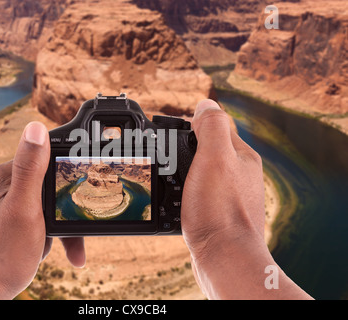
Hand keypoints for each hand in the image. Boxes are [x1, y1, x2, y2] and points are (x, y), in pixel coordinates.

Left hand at [0, 122, 84, 299]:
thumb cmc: (3, 253)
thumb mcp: (25, 208)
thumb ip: (31, 168)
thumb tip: (36, 127)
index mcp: (6, 175)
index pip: (49, 164)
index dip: (69, 184)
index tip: (79, 205)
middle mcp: (2, 185)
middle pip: (50, 188)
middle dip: (64, 214)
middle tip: (71, 241)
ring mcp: (3, 203)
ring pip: (45, 206)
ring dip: (56, 229)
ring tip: (49, 248)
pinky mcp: (4, 220)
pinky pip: (35, 219)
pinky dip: (45, 235)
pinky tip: (42, 249)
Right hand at [181, 99, 311, 299]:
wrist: (223, 258)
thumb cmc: (219, 209)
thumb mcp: (214, 158)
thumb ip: (212, 127)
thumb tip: (206, 103)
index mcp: (242, 156)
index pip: (216, 127)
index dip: (191, 125)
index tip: (170, 132)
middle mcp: (240, 175)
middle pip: (209, 149)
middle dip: (187, 148)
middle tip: (165, 155)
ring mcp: (230, 196)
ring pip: (203, 172)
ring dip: (185, 170)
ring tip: (168, 176)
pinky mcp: (219, 214)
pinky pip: (201, 193)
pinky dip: (187, 191)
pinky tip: (177, 199)